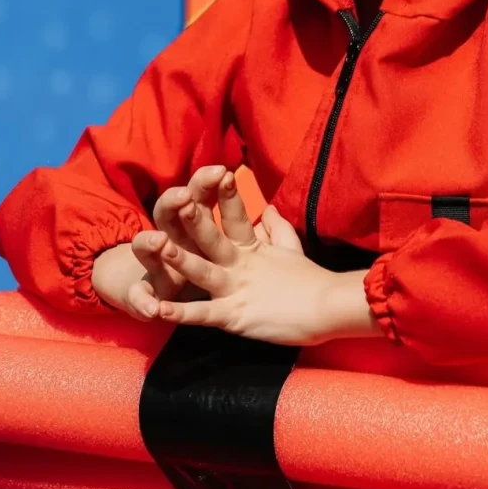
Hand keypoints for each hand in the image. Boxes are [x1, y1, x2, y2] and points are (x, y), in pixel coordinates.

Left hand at [141, 168, 338, 346]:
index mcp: (253, 249)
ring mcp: (237, 290)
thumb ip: (276, 228)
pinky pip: (203, 314)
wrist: (330, 307)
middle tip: (179, 197)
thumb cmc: (311, 281)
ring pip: (203, 271)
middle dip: (195, 219)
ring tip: (158, 245)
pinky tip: (158, 309)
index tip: (221, 171)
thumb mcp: (291, 249)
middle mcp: (241, 265)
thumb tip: (265, 208)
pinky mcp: (235, 316)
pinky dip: (180, 313)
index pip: (238, 216)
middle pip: (214, 238)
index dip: (229, 195)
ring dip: (180, 258)